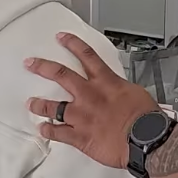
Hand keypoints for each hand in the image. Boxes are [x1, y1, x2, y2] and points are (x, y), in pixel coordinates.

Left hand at [26, 33, 159, 168]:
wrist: (146, 140)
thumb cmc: (146, 119)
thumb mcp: (136, 94)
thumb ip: (120, 90)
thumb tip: (119, 91)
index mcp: (106, 82)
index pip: (87, 56)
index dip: (72, 44)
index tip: (61, 38)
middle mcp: (90, 96)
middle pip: (61, 75)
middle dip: (43, 67)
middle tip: (31, 63)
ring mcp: (82, 116)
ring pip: (53, 107)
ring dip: (39, 104)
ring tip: (31, 103)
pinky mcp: (80, 137)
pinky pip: (58, 133)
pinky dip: (48, 131)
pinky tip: (42, 129)